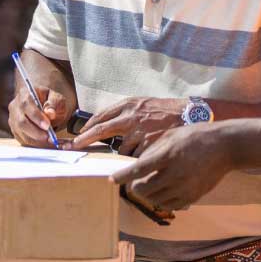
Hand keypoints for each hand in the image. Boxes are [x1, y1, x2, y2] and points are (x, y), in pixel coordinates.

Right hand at [8, 82, 70, 147]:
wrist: (46, 107)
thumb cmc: (50, 101)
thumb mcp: (57, 99)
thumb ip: (54, 104)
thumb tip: (50, 113)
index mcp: (25, 92)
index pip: (26, 104)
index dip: (36, 116)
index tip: (47, 125)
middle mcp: (15, 105)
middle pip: (21, 121)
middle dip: (36, 132)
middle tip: (49, 137)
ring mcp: (13, 118)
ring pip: (21, 133)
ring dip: (36, 140)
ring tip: (49, 141)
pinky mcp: (15, 130)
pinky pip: (22, 139)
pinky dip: (34, 144)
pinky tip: (45, 143)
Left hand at [67, 97, 185, 154]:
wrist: (186, 114)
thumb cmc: (162, 109)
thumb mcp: (140, 103)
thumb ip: (123, 112)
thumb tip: (103, 124)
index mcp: (128, 105)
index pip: (101, 117)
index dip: (87, 128)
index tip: (78, 137)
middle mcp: (131, 117)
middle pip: (102, 129)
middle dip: (86, 139)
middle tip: (74, 147)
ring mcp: (139, 131)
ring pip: (121, 148)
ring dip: (124, 152)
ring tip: (138, 149)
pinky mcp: (148, 144)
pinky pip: (136, 156)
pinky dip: (138, 157)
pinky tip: (147, 152)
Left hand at [112, 122, 231, 209]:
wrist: (224, 146)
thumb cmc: (195, 136)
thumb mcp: (171, 135)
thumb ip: (153, 150)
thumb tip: (137, 164)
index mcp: (168, 154)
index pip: (139, 169)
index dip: (123, 176)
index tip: (111, 179)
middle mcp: (175, 173)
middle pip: (144, 189)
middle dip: (134, 187)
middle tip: (132, 182)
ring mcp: (185, 187)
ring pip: (155, 199)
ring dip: (146, 194)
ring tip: (146, 185)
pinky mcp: (192, 196)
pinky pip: (169, 205)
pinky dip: (160, 200)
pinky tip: (161, 191)